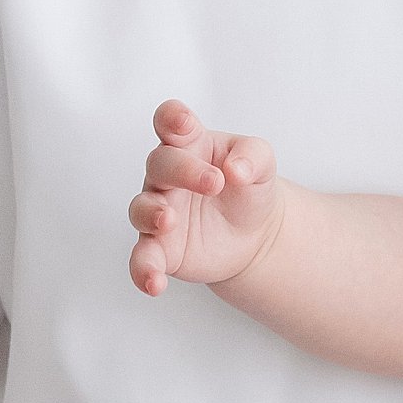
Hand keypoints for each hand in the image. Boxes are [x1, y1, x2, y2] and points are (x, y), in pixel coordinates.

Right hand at [128, 100, 284, 295]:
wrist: (254, 235)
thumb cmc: (249, 187)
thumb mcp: (262, 163)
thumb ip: (253, 156)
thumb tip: (236, 169)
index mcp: (190, 144)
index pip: (170, 121)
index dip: (171, 118)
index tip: (183, 123)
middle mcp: (167, 176)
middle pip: (160, 164)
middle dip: (183, 171)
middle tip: (214, 183)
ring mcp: (160, 211)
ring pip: (141, 209)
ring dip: (152, 214)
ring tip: (169, 221)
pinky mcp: (160, 249)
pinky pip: (142, 259)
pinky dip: (144, 270)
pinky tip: (155, 283)